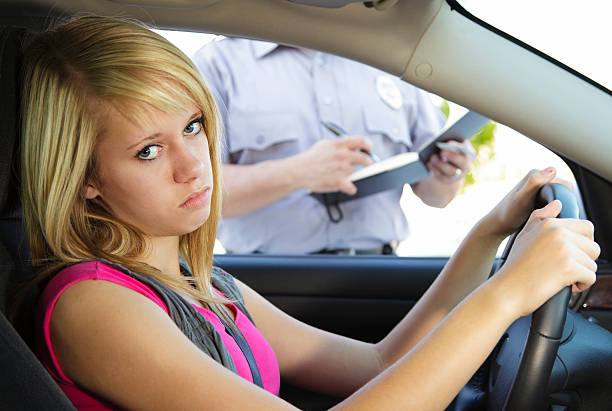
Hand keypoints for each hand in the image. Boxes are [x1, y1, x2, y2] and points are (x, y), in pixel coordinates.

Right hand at [295, 136, 372, 194]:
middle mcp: (342, 155)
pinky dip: (349, 189)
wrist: (299, 171)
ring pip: (354, 173)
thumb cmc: (310, 159)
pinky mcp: (339, 182)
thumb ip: (339, 144)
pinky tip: (343, 186)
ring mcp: (342, 169)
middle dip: (368, 162)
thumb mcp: (324, 144)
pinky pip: (352, 188)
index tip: (369, 149)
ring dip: (349, 175)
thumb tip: (352, 146)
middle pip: (365, 159)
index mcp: (339, 144)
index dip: (369, 145)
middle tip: (368, 164)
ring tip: (336, 175)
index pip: (362, 141)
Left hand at [426, 140, 474, 183]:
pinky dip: (435, 170)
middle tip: (442, 151)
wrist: (448, 162)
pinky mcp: (449, 180)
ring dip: (441, 164)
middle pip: (462, 162)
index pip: (467, 150)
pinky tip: (429, 164)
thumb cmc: (450, 147)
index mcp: (470, 153)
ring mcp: (459, 174)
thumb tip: (444, 141)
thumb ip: (450, 142)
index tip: (449, 142)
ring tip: (432, 157)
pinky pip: (443, 177)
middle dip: (452, 156)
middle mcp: (467, 165)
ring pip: (451, 171)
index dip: (458, 146)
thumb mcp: (451, 143)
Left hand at [484, 167, 573, 238]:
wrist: (498, 225)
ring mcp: (540, 188)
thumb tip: (552, 169)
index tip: (554, 212)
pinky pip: (556, 205)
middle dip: (562, 206)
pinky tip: (545, 219)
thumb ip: (535, 183)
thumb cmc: (508, 213)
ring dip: (559, 210)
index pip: (566, 186)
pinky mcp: (540, 198)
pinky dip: (554, 212)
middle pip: (565, 193)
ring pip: (562, 200)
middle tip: (549, 217)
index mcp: (537, 174)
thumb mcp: (522, 198)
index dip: (566, 200)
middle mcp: (539, 178)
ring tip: (546, 219)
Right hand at [494, 200, 599, 317]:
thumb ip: (540, 217)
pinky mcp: (569, 268)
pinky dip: (581, 285)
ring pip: (592, 264)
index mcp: (550, 224)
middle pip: (593, 247)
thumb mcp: (524, 236)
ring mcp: (564, 250)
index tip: (566, 255)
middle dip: (583, 261)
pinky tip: (564, 286)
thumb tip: (556, 204)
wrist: (506, 291)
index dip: (581, 245)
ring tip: (560, 278)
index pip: (587, 227)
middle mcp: (558, 233)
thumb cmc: (515, 267)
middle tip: (563, 268)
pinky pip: (591, 277)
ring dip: (581, 274)